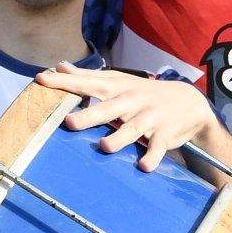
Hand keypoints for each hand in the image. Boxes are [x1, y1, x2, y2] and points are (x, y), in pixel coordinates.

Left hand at [40, 68, 218, 170]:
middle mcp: (132, 101)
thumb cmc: (144, 94)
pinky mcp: (166, 134)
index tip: (42, 80)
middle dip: (90, 115)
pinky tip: (144, 166)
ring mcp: (150, 117)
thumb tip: (59, 66)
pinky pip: (158, 146)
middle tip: (69, 123)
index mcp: (118, 88)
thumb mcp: (119, 81)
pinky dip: (153, 156)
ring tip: (105, 147)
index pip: (88, 83)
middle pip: (110, 108)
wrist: (189, 103)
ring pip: (133, 128)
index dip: (65, 82)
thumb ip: (88, 76)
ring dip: (120, 137)